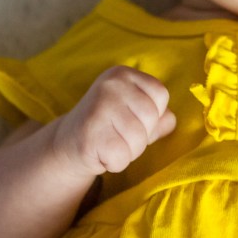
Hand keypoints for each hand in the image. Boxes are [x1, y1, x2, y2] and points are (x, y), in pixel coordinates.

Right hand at [51, 66, 176, 177]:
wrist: (67, 144)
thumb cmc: (109, 127)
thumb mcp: (134, 112)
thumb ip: (158, 115)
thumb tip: (171, 121)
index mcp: (123, 74)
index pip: (161, 95)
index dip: (152, 115)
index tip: (130, 118)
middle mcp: (111, 84)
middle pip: (151, 117)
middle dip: (141, 136)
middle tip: (118, 136)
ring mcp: (99, 107)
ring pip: (138, 139)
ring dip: (128, 151)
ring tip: (110, 144)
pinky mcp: (90, 133)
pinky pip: (121, 156)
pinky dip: (115, 163)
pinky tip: (100, 154)